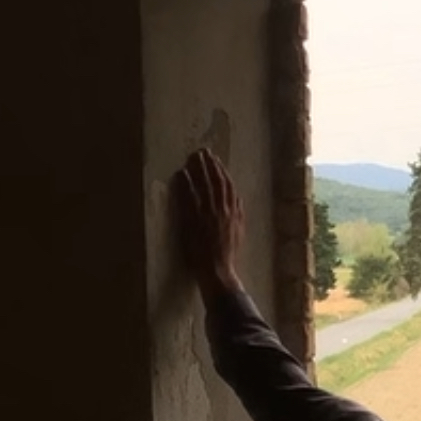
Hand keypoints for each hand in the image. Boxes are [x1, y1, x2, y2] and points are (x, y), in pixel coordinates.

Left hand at [171, 148, 245, 300]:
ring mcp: (207, 213)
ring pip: (203, 185)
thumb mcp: (239, 232)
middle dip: (209, 164)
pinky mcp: (193, 220)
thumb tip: (238, 200)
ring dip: (198, 169)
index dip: (221, 171)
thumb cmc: (227, 255)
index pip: (228, 186)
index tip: (216, 160)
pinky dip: (185, 184)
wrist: (217, 269)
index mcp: (234, 212)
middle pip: (215, 181)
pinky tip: (181, 174)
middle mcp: (222, 209)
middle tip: (202, 151)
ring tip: (192, 157)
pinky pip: (189, 197)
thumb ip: (238, 214)